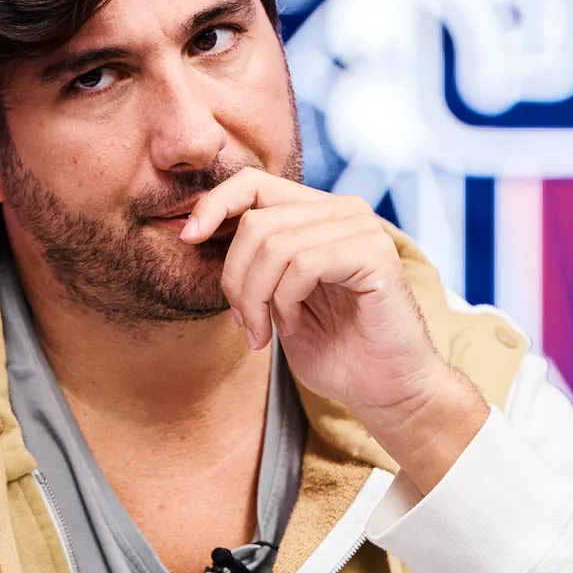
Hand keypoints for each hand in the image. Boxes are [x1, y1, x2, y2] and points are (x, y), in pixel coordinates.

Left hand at [181, 170, 487, 492]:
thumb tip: (192, 230)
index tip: (187, 239)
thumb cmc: (334, 349)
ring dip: (257, 298)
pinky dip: (286, 300)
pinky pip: (304, 263)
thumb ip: (253, 261)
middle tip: (245, 324)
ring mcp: (363, 229)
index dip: (213, 205)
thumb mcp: (278, 299)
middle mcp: (343, 210)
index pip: (253, 182)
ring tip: (265, 331)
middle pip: (256, 221)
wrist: (385, 390)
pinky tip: (291, 325)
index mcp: (318, 213)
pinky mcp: (375, 255)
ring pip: (275, 244)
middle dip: (235, 279)